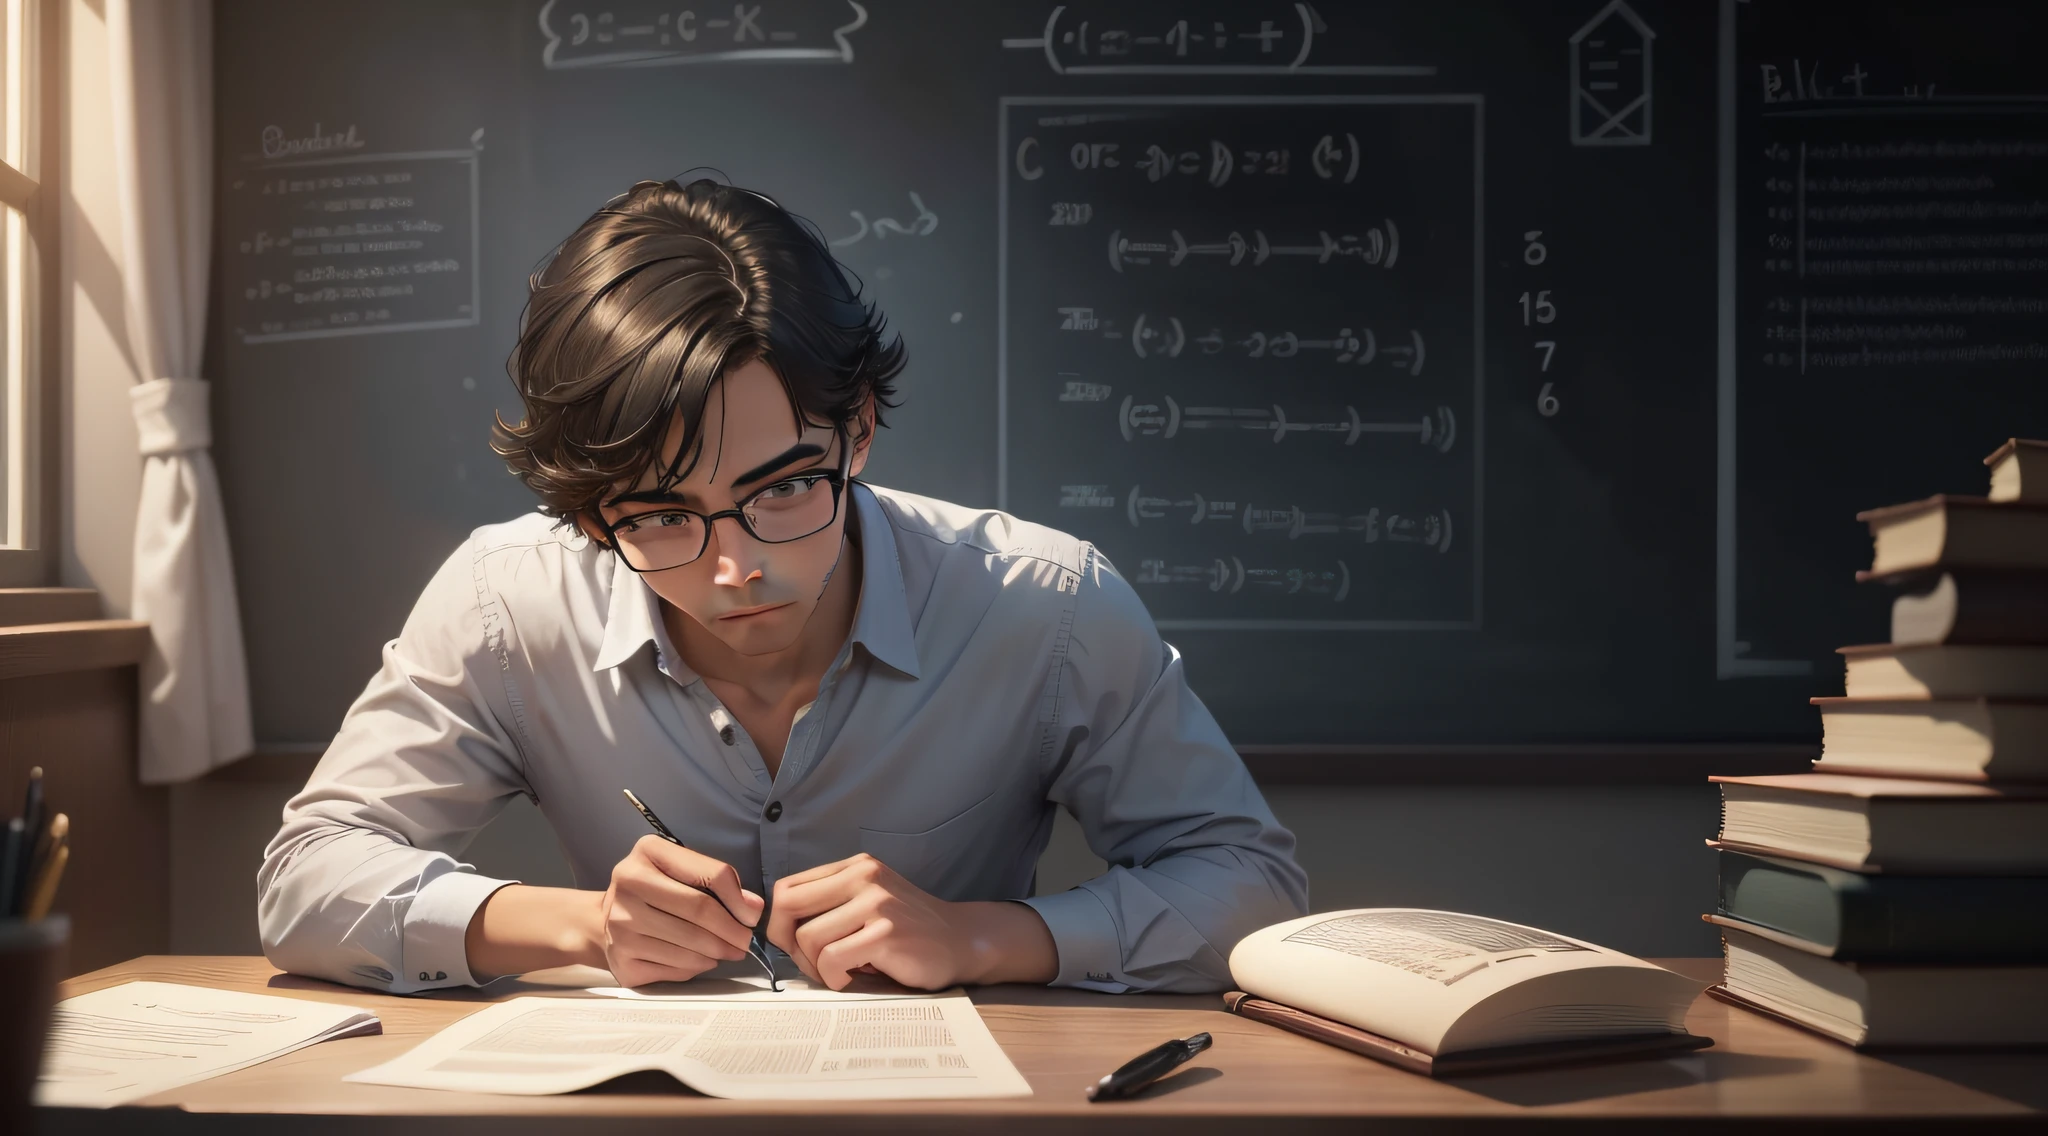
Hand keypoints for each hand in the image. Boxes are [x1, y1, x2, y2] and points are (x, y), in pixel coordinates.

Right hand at [599, 835, 765, 986]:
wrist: (603, 920)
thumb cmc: (654, 891)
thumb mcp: (680, 869)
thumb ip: (716, 880)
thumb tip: (752, 908)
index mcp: (648, 852)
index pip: (710, 874)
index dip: (739, 898)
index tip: (753, 915)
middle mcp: (628, 885)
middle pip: (699, 911)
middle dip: (732, 931)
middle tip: (746, 941)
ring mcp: (621, 926)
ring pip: (690, 946)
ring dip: (718, 952)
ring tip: (727, 950)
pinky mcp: (622, 961)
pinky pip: (675, 969)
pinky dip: (696, 967)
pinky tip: (700, 959)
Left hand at [766, 853, 1056, 990]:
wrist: (962, 941)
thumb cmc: (908, 930)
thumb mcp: (868, 902)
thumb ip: (830, 904)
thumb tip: (776, 927)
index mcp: (855, 867)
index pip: (787, 888)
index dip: (778, 922)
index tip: (792, 944)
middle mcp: (864, 877)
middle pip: (787, 908)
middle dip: (788, 944)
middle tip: (810, 963)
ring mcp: (876, 903)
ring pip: (808, 939)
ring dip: (816, 966)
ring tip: (841, 971)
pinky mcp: (886, 933)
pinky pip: (832, 960)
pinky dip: (835, 978)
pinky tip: (855, 978)